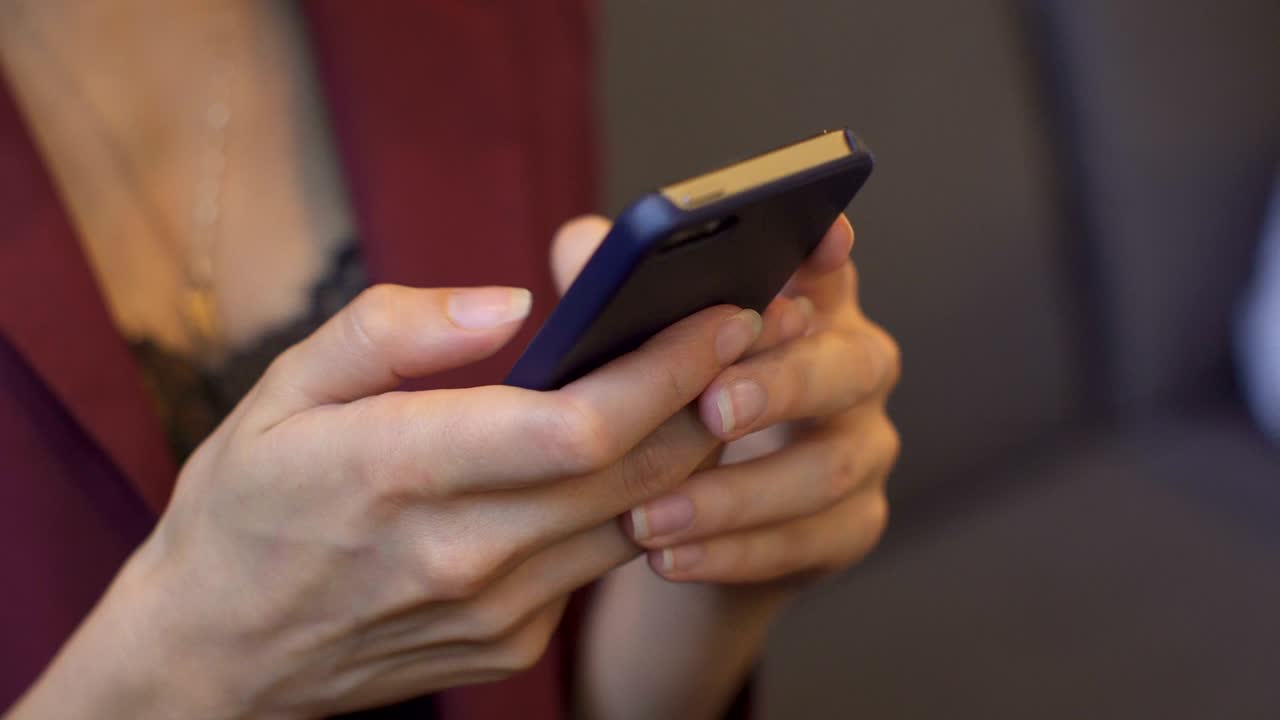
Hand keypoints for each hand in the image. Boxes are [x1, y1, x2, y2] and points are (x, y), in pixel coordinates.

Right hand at [10, 285, 762, 718]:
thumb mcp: (280, 392)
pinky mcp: (511, 643)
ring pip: (638, 521)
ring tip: (725, 383)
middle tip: (757, 333)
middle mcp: (462, 552)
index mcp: (400, 471)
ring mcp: (494, 611)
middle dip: (713, 397)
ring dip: (695, 452)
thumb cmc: (245, 509)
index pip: (579, 424)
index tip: (724, 314)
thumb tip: (508, 303)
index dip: (668, 368)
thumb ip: (392, 332)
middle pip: (636, 474)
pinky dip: (639, 504)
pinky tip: (650, 457)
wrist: (215, 652)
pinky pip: (600, 562)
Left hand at [553, 215, 899, 586]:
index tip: (819, 241)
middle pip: (850, 365)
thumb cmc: (670, 401)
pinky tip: (667, 557)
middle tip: (711, 405)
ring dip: (736, 494)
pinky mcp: (853, 524)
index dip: (830, 249)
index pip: (831, 263)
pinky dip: (735, 553)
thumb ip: (616, 287)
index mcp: (811, 302)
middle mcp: (854, 366)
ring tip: (649, 515)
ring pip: (828, 469)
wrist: (703, 515)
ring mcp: (865, 448)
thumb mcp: (642, 342)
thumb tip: (584, 252)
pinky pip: (808, 542)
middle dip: (782, 385)